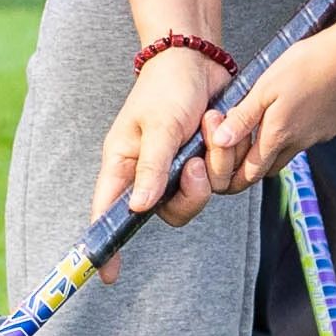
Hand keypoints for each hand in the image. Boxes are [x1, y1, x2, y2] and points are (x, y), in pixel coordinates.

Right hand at [92, 44, 230, 233]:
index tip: (109, 275)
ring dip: (214, 162)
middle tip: (196, 164)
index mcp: (124, 165)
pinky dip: (227, 154)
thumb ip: (152, 167)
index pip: (109, 213)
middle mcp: (149, 174)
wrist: (199, 60)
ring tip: (210, 125)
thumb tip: (139, 208)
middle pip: (170, 212)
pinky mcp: (205, 161)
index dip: (108, 245)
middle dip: (191, 194)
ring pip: (202, 196)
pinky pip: (223, 178)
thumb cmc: (168, 87)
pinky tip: (220, 124)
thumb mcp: (158, 125)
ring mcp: (178, 169)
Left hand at [200, 20, 335, 195]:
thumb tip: (220, 142)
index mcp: (280, 134)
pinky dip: (298, 131)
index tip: (224, 174)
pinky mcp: (334, 126)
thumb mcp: (265, 86)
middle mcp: (302, 142)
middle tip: (240, 147)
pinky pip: (310, 137)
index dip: (235, 178)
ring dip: (276, 146)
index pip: (252, 173)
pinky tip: (295, 107)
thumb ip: (243, 117)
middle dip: (253, 164)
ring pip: (291, 151)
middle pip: (271, 167)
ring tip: (265, 122)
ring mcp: (321, 135)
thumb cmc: (305, 63)